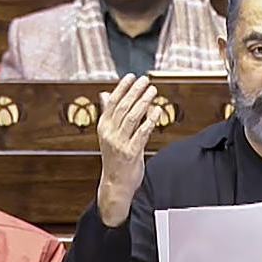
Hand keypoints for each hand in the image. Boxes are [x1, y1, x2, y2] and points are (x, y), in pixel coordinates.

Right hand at [96, 74, 163, 226]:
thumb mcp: (108, 134)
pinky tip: (157, 111)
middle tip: (146, 81)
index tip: (131, 77)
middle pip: (123, 107)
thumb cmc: (115, 158)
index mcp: (104, 127)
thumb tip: (105, 94)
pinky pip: (142, 133)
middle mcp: (110, 134)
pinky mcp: (131, 152)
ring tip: (153, 91)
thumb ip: (109, 114)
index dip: (122, 88)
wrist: (115, 184)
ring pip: (132, 117)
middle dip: (135, 92)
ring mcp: (120, 143)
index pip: (112, 102)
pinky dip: (150, 120)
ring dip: (144, 102)